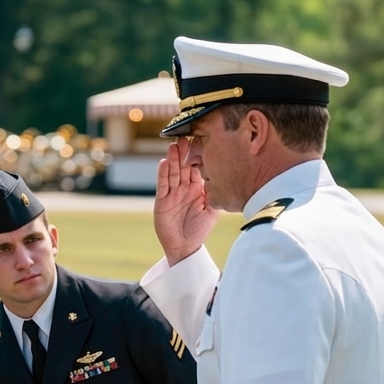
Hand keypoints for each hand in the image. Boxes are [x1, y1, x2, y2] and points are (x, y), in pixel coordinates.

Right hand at [153, 139, 218, 265]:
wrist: (186, 246)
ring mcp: (172, 194)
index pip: (197, 167)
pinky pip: (163, 185)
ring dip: (173, 159)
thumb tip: (221, 174)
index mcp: (197, 187)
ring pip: (173, 173)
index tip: (201, 139)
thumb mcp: (213, 208)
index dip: (198, 155)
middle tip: (185, 136)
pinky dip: (163, 174)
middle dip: (184, 152)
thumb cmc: (200, 229)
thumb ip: (215, 192)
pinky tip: (164, 163)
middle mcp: (184, 188)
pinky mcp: (162, 201)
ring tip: (174, 145)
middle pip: (183, 166)